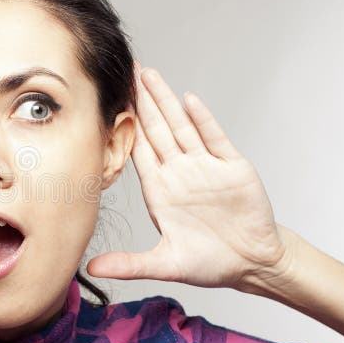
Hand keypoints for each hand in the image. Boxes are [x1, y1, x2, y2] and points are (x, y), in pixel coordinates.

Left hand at [87, 63, 290, 291]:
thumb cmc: (209, 263)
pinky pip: (215, 138)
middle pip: (156, 129)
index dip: (124, 126)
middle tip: (125, 72)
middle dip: (141, 101)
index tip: (108, 102)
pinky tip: (188, 100)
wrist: (253, 264)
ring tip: (149, 75)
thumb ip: (129, 264)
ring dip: (166, 101)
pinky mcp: (232, 167)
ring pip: (182, 127)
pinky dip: (202, 120)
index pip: (137, 150)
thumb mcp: (165, 264)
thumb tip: (90, 271)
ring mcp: (205, 167)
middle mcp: (179, 172)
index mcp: (159, 190)